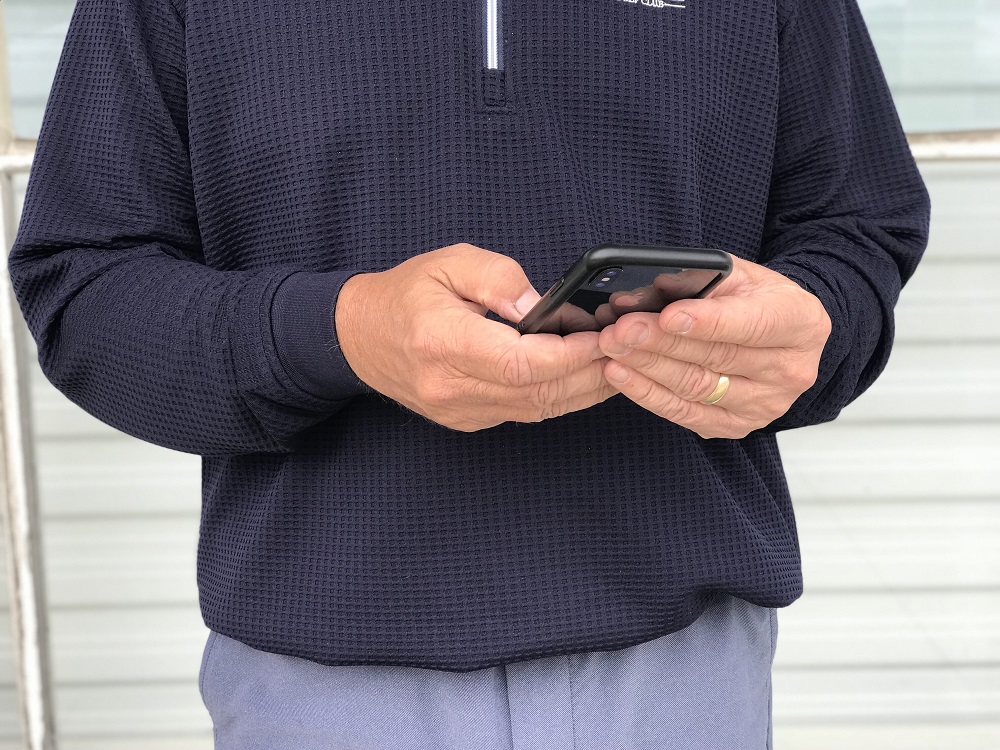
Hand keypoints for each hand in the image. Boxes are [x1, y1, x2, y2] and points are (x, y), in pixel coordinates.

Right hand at [335, 243, 615, 430]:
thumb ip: (497, 277)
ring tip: (619, 362)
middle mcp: (450, 386)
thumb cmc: (405, 295)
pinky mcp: (467, 420)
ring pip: (537, 409)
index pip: (520, 362)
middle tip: (629, 348)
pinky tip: (584, 376)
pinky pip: (525, 413)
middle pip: (537, 392)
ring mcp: (458, 410)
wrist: (360, 338)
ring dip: (583, 389)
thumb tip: (543, 304)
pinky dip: (559, 395)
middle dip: (591, 372)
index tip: (605, 336)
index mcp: (442, 342)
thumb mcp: (448, 262)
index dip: (570, 354)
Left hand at [598, 256, 831, 438]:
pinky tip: (621, 374)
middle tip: (620, 329)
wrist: (778, 334)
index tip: (667, 316)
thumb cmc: (755, 299)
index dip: (707, 322)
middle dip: (661, 342)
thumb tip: (646, 289)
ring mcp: (766, 404)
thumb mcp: (739, 275)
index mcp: (801, 322)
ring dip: (647, 368)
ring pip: (697, 388)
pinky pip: (685, 413)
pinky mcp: (738, 426)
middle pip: (717, 358)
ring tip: (612, 348)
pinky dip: (648, 394)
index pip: (752, 324)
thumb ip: (700, 279)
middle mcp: (792, 369)